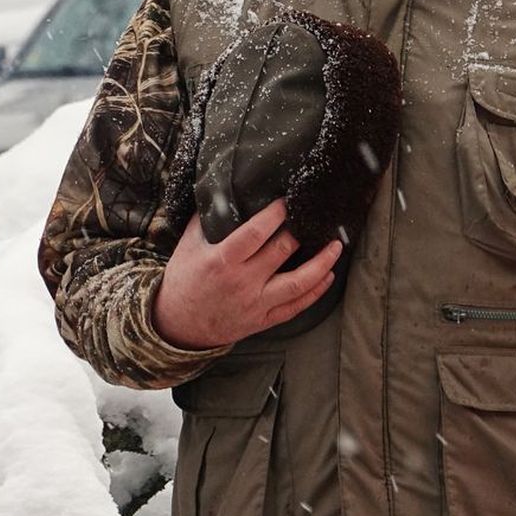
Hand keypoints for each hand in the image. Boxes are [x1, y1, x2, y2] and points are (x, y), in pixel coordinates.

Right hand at [152, 199, 342, 349]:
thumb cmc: (184, 280)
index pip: (254, 233)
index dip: (275, 215)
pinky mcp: (264, 319)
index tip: (288, 201)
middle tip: (317, 216)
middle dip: (302, 232)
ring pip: (298, 283)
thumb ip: (205, 220)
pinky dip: (316, 291)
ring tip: (336, 246)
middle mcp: (242, 282)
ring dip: (321, 263)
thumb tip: (222, 192)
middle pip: (282, 253)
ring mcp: (256, 303)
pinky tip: (328, 276)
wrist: (179, 324)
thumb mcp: (187, 246)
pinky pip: (296, 306)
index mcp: (222, 261)